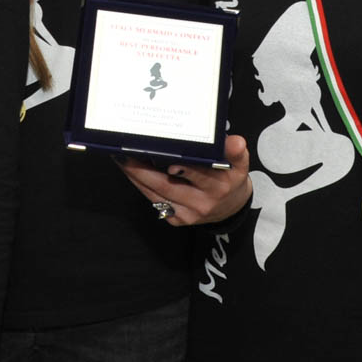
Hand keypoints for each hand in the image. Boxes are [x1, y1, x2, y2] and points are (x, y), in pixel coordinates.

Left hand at [117, 134, 253, 225]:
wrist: (231, 208)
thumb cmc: (231, 179)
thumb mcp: (240, 164)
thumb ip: (236, 152)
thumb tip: (235, 141)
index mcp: (219, 186)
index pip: (200, 176)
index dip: (184, 170)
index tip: (168, 161)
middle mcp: (202, 203)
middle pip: (168, 186)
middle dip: (143, 170)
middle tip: (125, 152)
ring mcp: (188, 214)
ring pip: (157, 194)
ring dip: (136, 177)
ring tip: (121, 158)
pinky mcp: (177, 220)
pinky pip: (155, 200)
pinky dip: (142, 185)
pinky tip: (130, 171)